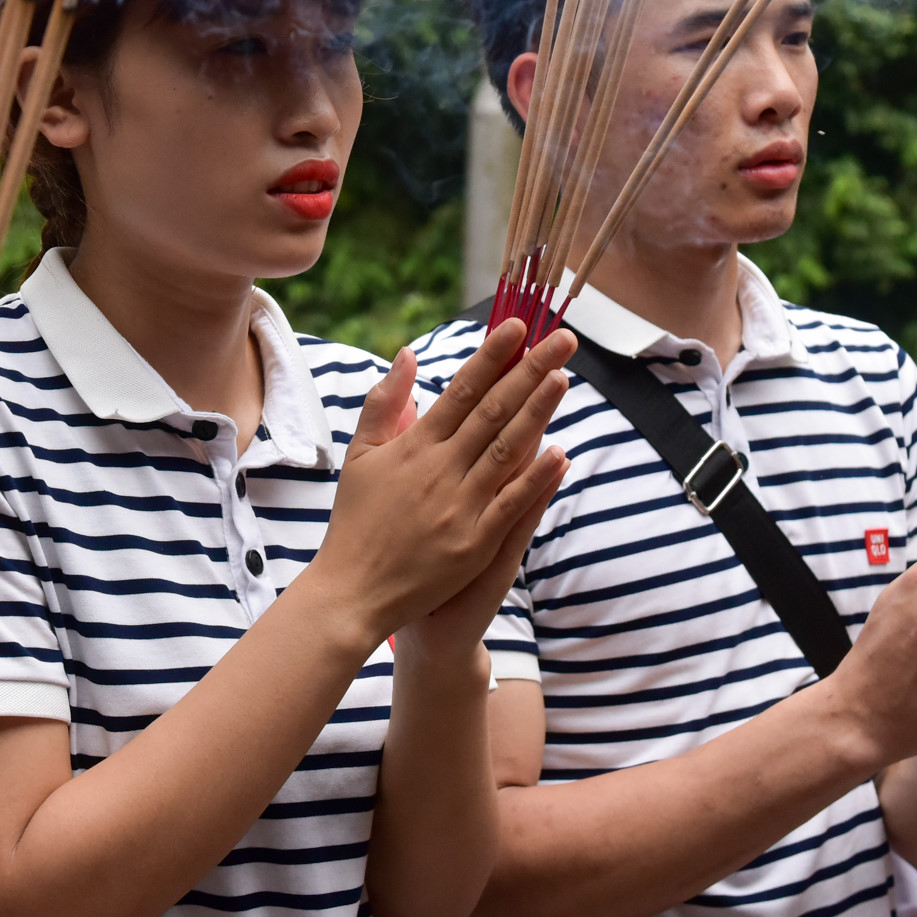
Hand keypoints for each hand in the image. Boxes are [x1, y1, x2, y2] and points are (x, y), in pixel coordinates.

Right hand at [312, 320, 574, 647]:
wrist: (352, 590)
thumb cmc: (356, 520)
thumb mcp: (360, 455)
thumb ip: (384, 403)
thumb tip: (408, 354)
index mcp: (414, 445)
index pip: (462, 389)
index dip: (492, 356)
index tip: (518, 326)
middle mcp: (439, 470)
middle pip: (493, 411)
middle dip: (529, 371)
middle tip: (562, 338)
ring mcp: (459, 506)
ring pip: (506, 450)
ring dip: (538, 412)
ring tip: (565, 377)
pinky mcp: (473, 543)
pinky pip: (510, 504)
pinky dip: (535, 478)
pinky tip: (560, 452)